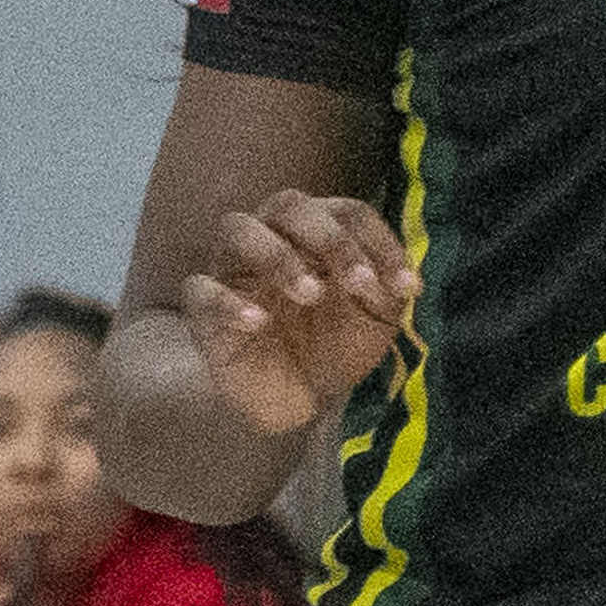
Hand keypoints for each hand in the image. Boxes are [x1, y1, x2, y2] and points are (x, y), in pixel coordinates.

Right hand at [174, 192, 420, 443]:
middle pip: (289, 204)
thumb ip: (388, 291)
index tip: (406, 288)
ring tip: (310, 295)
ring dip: (278, 255)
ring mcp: (233, 270)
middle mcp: (272, 237)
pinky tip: (260, 322)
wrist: (296, 402)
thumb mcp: (376, 320)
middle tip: (358, 285)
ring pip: (237, 228)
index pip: (347, 212)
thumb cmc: (334, 347)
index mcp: (317, 232)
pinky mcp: (203, 311)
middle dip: (330, 239)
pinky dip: (228, 301)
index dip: (378, 242)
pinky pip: (199, 289)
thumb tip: (405, 281)